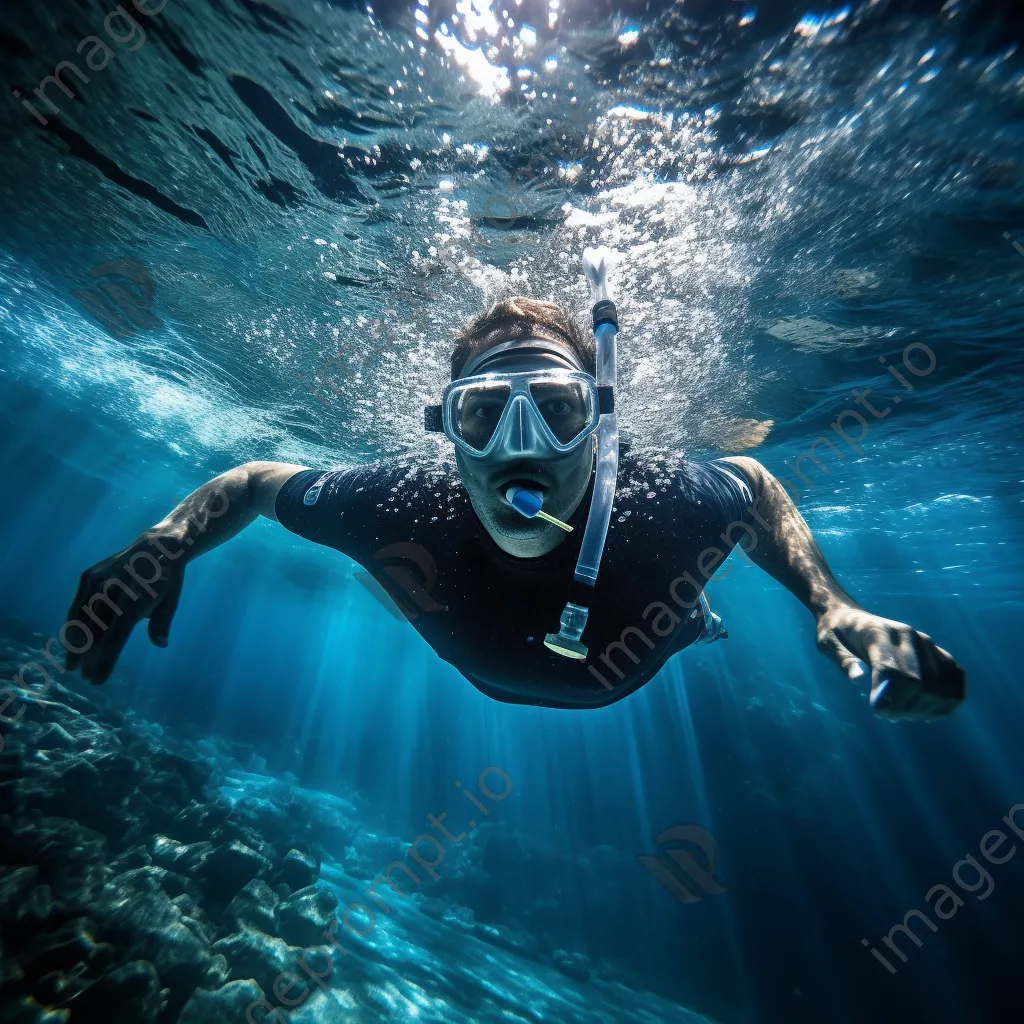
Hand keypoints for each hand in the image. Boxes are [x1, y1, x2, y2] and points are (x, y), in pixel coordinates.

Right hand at [64, 530, 187, 683]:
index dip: (104, 662)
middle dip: (88, 658)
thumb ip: (162, 623)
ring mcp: (97, 581)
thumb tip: (161, 644)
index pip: (114, 638)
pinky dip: (73, 625)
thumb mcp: (171, 601)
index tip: (98, 680)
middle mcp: (112, 589)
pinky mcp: (89, 576)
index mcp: (134, 598)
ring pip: (79, 620)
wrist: (158, 546)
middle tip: (87, 677)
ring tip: (73, 665)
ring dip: (74, 645)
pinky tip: (72, 641)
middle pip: (93, 633)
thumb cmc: (166, 580)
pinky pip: (77, 606)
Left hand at [816, 604, 964, 719]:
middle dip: (905, 707)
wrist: (848, 615)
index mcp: (878, 632)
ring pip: (940, 683)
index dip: (887, 697)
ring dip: (925, 707)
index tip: (877, 711)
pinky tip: (930, 711)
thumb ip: (842, 661)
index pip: (892, 670)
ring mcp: (924, 642)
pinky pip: (955, 675)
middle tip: (888, 715)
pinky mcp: (934, 650)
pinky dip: (949, 698)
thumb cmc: (835, 633)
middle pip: (919, 681)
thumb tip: (857, 678)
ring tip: (904, 713)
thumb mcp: (827, 644)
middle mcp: (907, 635)